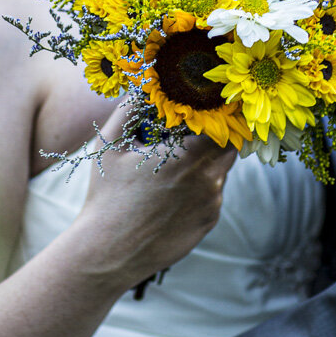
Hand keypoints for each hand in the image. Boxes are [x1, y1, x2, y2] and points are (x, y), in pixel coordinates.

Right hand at [77, 108, 235, 290]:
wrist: (108, 253)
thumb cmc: (106, 196)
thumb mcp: (111, 145)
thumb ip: (130, 108)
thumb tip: (143, 84)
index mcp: (188, 157)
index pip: (224, 125)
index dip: (217, 114)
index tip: (205, 108)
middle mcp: (208, 180)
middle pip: (229, 146)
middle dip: (214, 135)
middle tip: (191, 132)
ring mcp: (211, 204)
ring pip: (220, 171)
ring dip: (206, 161)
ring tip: (175, 164)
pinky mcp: (208, 223)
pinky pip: (213, 194)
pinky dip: (201, 186)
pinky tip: (173, 191)